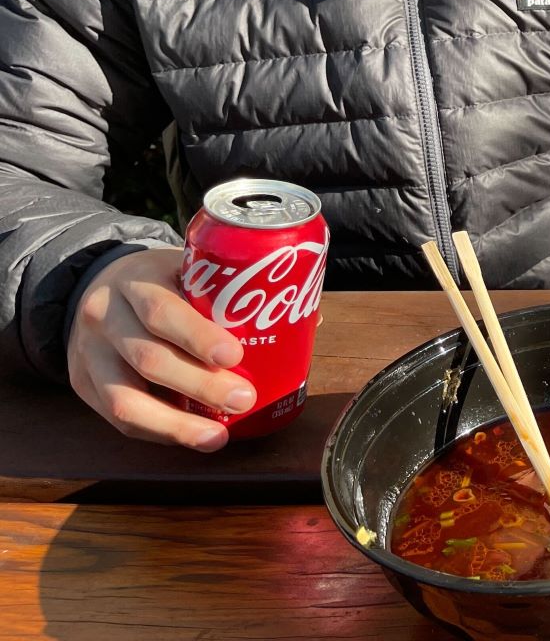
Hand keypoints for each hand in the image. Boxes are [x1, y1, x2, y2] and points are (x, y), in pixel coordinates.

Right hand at [67, 248, 254, 451]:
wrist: (96, 286)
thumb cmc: (162, 281)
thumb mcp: (188, 268)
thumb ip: (235, 291)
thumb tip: (313, 320)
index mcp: (137, 280)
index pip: (163, 311)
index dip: (198, 337)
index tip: (235, 355)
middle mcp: (105, 316)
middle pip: (149, 358)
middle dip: (199, 384)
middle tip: (244, 399)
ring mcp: (88, 353)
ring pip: (125, 399)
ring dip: (176, 424)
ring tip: (217, 437)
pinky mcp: (81, 384)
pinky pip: (117, 417)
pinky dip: (157, 431)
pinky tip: (191, 436)